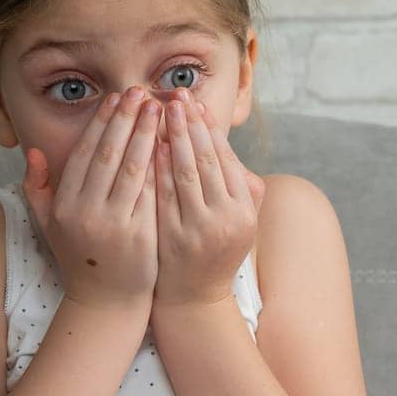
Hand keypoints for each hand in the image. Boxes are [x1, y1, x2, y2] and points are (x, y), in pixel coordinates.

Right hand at [22, 87, 159, 310]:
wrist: (106, 301)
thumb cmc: (79, 258)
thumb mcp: (49, 225)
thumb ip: (38, 188)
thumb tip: (34, 153)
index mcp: (64, 205)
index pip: (85, 153)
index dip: (101, 123)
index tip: (115, 98)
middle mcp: (85, 212)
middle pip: (109, 154)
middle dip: (126, 118)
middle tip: (140, 92)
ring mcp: (113, 224)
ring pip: (133, 168)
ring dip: (147, 133)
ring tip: (159, 108)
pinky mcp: (139, 235)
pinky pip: (152, 190)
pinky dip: (161, 163)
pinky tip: (170, 141)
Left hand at [152, 92, 265, 309]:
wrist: (194, 299)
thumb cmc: (215, 250)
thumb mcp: (237, 220)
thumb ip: (234, 182)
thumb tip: (217, 138)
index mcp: (244, 210)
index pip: (225, 159)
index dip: (210, 128)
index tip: (196, 103)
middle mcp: (225, 218)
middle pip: (206, 161)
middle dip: (191, 124)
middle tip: (176, 96)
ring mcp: (198, 230)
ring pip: (185, 175)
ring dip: (174, 139)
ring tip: (162, 111)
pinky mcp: (172, 240)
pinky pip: (164, 197)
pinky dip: (159, 169)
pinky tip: (152, 146)